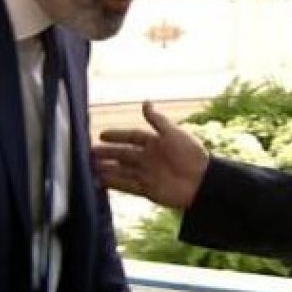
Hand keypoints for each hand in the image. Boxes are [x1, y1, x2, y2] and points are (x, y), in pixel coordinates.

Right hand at [92, 101, 208, 209]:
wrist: (202, 182)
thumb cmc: (191, 154)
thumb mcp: (173, 133)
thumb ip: (157, 120)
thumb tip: (145, 102)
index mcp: (155, 142)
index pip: (131, 137)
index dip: (117, 136)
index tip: (101, 135)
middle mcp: (148, 158)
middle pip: (123, 154)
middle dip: (107, 153)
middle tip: (89, 152)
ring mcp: (146, 174)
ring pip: (121, 170)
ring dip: (107, 168)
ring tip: (90, 167)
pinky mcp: (147, 190)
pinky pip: (126, 185)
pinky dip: (114, 183)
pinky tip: (101, 181)